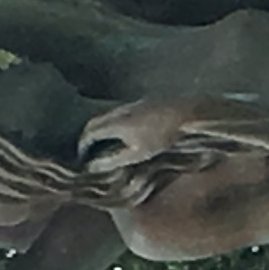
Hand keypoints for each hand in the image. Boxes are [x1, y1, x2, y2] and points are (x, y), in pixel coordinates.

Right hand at [76, 97, 201, 165]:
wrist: (187, 113)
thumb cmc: (163, 137)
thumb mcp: (138, 153)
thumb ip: (113, 159)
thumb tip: (92, 167)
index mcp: (116, 123)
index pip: (89, 132)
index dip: (82, 146)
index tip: (81, 158)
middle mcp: (119, 111)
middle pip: (95, 122)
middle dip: (88, 136)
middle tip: (87, 150)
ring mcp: (131, 104)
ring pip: (107, 116)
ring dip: (101, 128)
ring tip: (103, 143)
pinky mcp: (142, 102)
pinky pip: (119, 113)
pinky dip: (113, 123)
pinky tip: (123, 133)